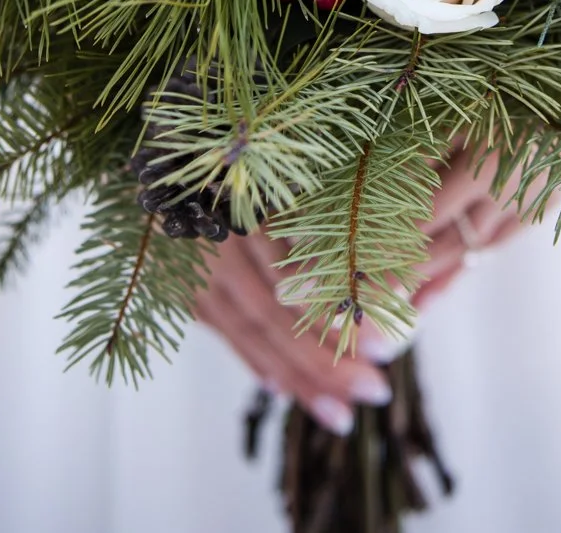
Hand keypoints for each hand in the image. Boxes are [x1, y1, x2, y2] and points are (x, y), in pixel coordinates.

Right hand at [192, 146, 526, 434]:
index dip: (344, 314)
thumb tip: (392, 262)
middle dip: (326, 361)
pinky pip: (223, 330)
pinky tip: (282, 389)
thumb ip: (329, 209)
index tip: (388, 346)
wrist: (168, 147)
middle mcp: (218, 237)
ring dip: (296, 376)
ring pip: (252, 331)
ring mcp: (194, 265)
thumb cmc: (248, 150)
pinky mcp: (182, 282)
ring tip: (337, 414)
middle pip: (278, 313)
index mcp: (251, 203)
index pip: (302, 275)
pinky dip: (254, 360)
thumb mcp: (290, 167)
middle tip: (374, 392)